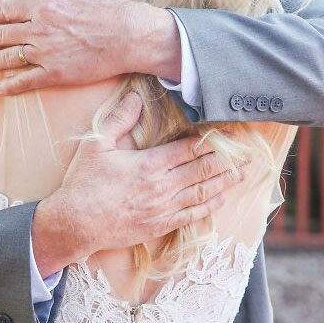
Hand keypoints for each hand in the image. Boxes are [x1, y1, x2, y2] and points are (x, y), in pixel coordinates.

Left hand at [0, 0, 180, 93]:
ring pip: (8, 59)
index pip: (8, 12)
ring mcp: (46, 53)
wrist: (129, 36)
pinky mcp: (57, 74)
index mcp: (45, 8)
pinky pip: (27, 81)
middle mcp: (40, 30)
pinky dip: (9, 86)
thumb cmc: (111, 8)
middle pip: (1, 36)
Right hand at [30, 92, 243, 276]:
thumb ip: (119, 119)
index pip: (190, 149)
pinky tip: (222, 199)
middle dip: (228, 159)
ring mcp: (163, 208)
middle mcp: (163, 187)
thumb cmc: (84, 183)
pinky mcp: (159, 225)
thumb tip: (136, 97)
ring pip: (203, 192)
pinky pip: (192, 215)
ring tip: (244, 173)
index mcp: (150, 164)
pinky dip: (210, 206)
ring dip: (225, 182)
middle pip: (203, 170)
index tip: (230, 133)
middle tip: (248, 152)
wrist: (75, 223)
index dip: (212, 140)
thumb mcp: (97, 144)